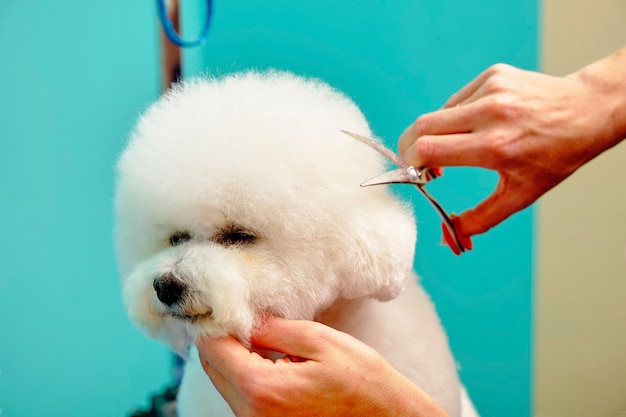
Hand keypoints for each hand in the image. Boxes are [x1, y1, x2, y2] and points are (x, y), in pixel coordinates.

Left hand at [197, 317, 447, 416]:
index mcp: (262, 389)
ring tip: (264, 334)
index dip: (217, 320)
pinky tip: (271, 357)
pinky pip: (242, 394)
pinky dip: (247, 372)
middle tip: (247, 313)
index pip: (213, 348)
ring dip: (236, 355)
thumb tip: (243, 317)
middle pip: (213, 366)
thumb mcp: (320, 342)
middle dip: (224, 337)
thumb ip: (274, 329)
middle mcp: (251, 413)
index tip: (228, 301)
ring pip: (225, 381)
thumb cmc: (362, 382)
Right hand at [399, 55, 624, 235]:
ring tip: (458, 146)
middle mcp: (491, 113)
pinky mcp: (493, 75)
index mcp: (495, 147)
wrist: (587, 111)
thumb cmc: (556, 155)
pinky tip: (476, 124)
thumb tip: (450, 237)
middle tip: (420, 163)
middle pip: (421, 127)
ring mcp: (491, 89)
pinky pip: (457, 99)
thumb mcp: (520, 195)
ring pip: (438, 114)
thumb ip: (480, 219)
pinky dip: (456, 116)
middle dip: (409, 147)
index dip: (411, 163)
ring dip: (436, 133)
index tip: (417, 175)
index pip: (428, 149)